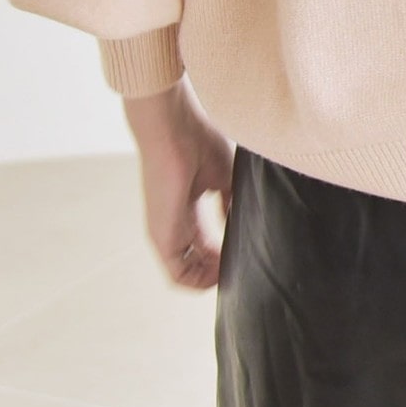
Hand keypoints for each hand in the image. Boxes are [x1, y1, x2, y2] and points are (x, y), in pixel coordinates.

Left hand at [122, 78, 235, 290]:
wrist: (172, 126)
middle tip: (242, 265)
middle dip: (220, 269)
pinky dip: (201, 280)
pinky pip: (179, 274)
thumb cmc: (194, 139)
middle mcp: (174, 223)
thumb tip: (241, 220)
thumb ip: (230, 201)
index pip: (205, 243)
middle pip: (196, 261)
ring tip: (233, 270)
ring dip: (211, 277)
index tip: (243, 251)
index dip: (224, 254)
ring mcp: (165, 231)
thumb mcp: (223, 174)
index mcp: (188, 208)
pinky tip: (222, 271)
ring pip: (187, 273)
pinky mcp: (161, 236)